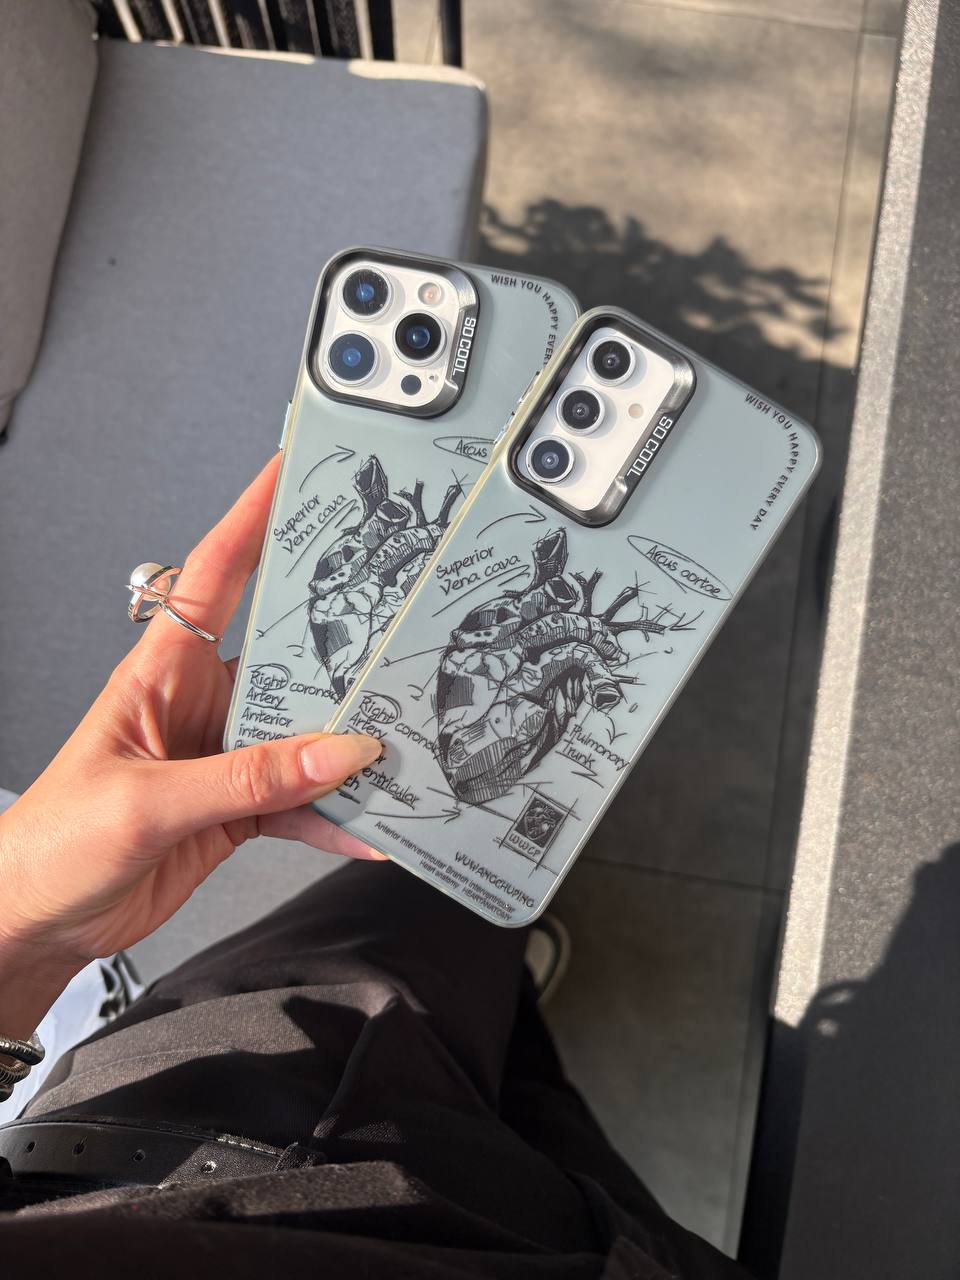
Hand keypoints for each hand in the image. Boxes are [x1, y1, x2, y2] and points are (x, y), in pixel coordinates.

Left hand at [0, 457, 382, 1037]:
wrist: (37, 919)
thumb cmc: (53, 842)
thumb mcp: (146, 801)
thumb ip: (245, 779)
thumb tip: (335, 754)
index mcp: (161, 671)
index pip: (213, 574)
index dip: (254, 517)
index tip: (297, 472)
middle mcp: (201, 702)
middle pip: (283, 650)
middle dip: (341, 634)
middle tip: (400, 615)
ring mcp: (224, 754)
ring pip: (306, 732)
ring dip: (350, 744)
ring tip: (402, 745)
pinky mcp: (239, 805)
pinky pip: (301, 801)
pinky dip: (336, 816)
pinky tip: (368, 828)